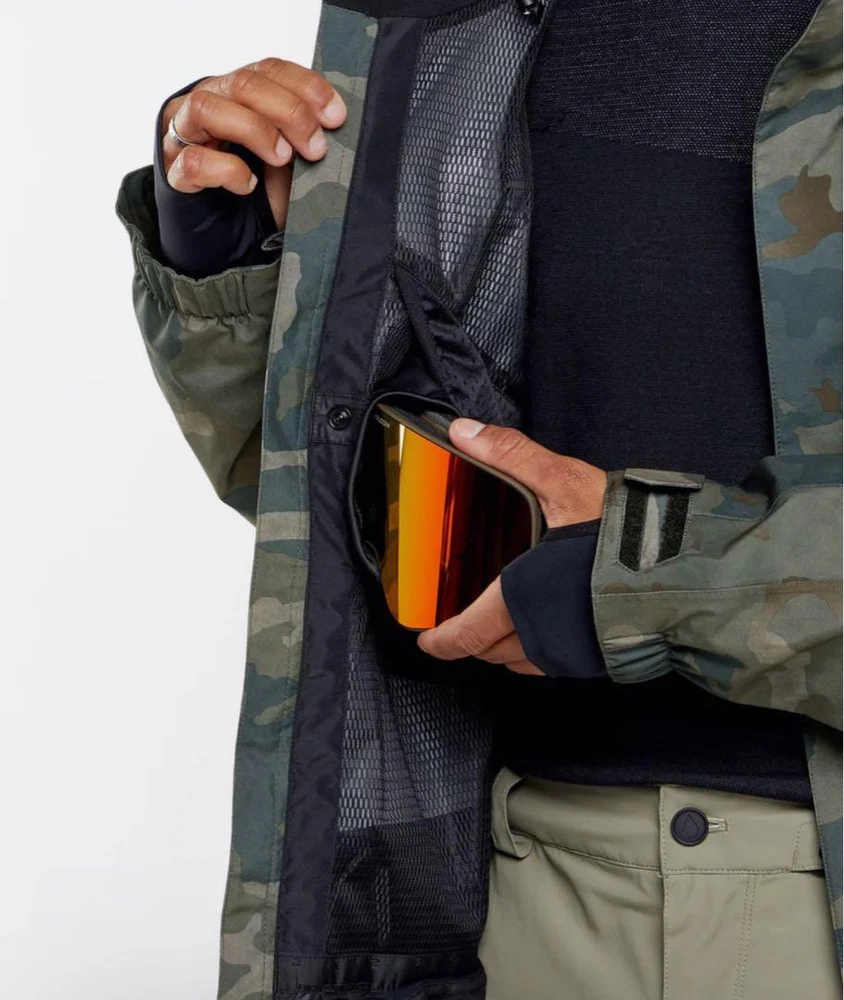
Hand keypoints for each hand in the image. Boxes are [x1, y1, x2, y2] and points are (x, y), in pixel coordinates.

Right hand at [160, 58, 347, 229]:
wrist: (230, 235)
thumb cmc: (262, 191)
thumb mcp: (290, 156)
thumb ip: (303, 133)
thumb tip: (336, 122)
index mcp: (238, 93)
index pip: (268, 70)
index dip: (305, 87)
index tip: (335, 116)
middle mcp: (208, 103)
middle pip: (242, 83)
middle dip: (288, 112)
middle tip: (315, 147)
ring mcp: (184, 135)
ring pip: (206, 108)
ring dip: (254, 130)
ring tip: (283, 158)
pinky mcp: (174, 172)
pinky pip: (194, 161)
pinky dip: (227, 170)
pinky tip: (247, 185)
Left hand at [417, 419, 606, 674]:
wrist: (693, 568)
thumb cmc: (628, 531)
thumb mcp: (564, 481)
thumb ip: (511, 455)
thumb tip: (463, 432)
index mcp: (522, 599)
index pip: (468, 634)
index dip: (443, 641)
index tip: (428, 641)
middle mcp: (542, 636)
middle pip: (490, 652)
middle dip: (470, 641)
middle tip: (460, 625)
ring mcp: (571, 653)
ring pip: (520, 662)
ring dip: (502, 648)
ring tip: (498, 624)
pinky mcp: (597, 657)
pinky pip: (551, 664)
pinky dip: (534, 652)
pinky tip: (543, 626)